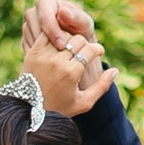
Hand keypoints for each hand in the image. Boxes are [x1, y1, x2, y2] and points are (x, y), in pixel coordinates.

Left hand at [23, 0, 111, 114]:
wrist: (28, 110)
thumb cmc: (59, 109)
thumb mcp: (83, 102)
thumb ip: (102, 87)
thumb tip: (115, 70)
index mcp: (71, 73)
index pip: (90, 49)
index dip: (97, 49)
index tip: (99, 51)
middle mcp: (57, 62)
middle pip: (78, 40)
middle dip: (85, 44)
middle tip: (86, 50)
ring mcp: (43, 55)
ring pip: (63, 35)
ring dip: (70, 39)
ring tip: (72, 47)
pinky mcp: (32, 52)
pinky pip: (46, 34)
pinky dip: (54, 36)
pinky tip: (58, 44)